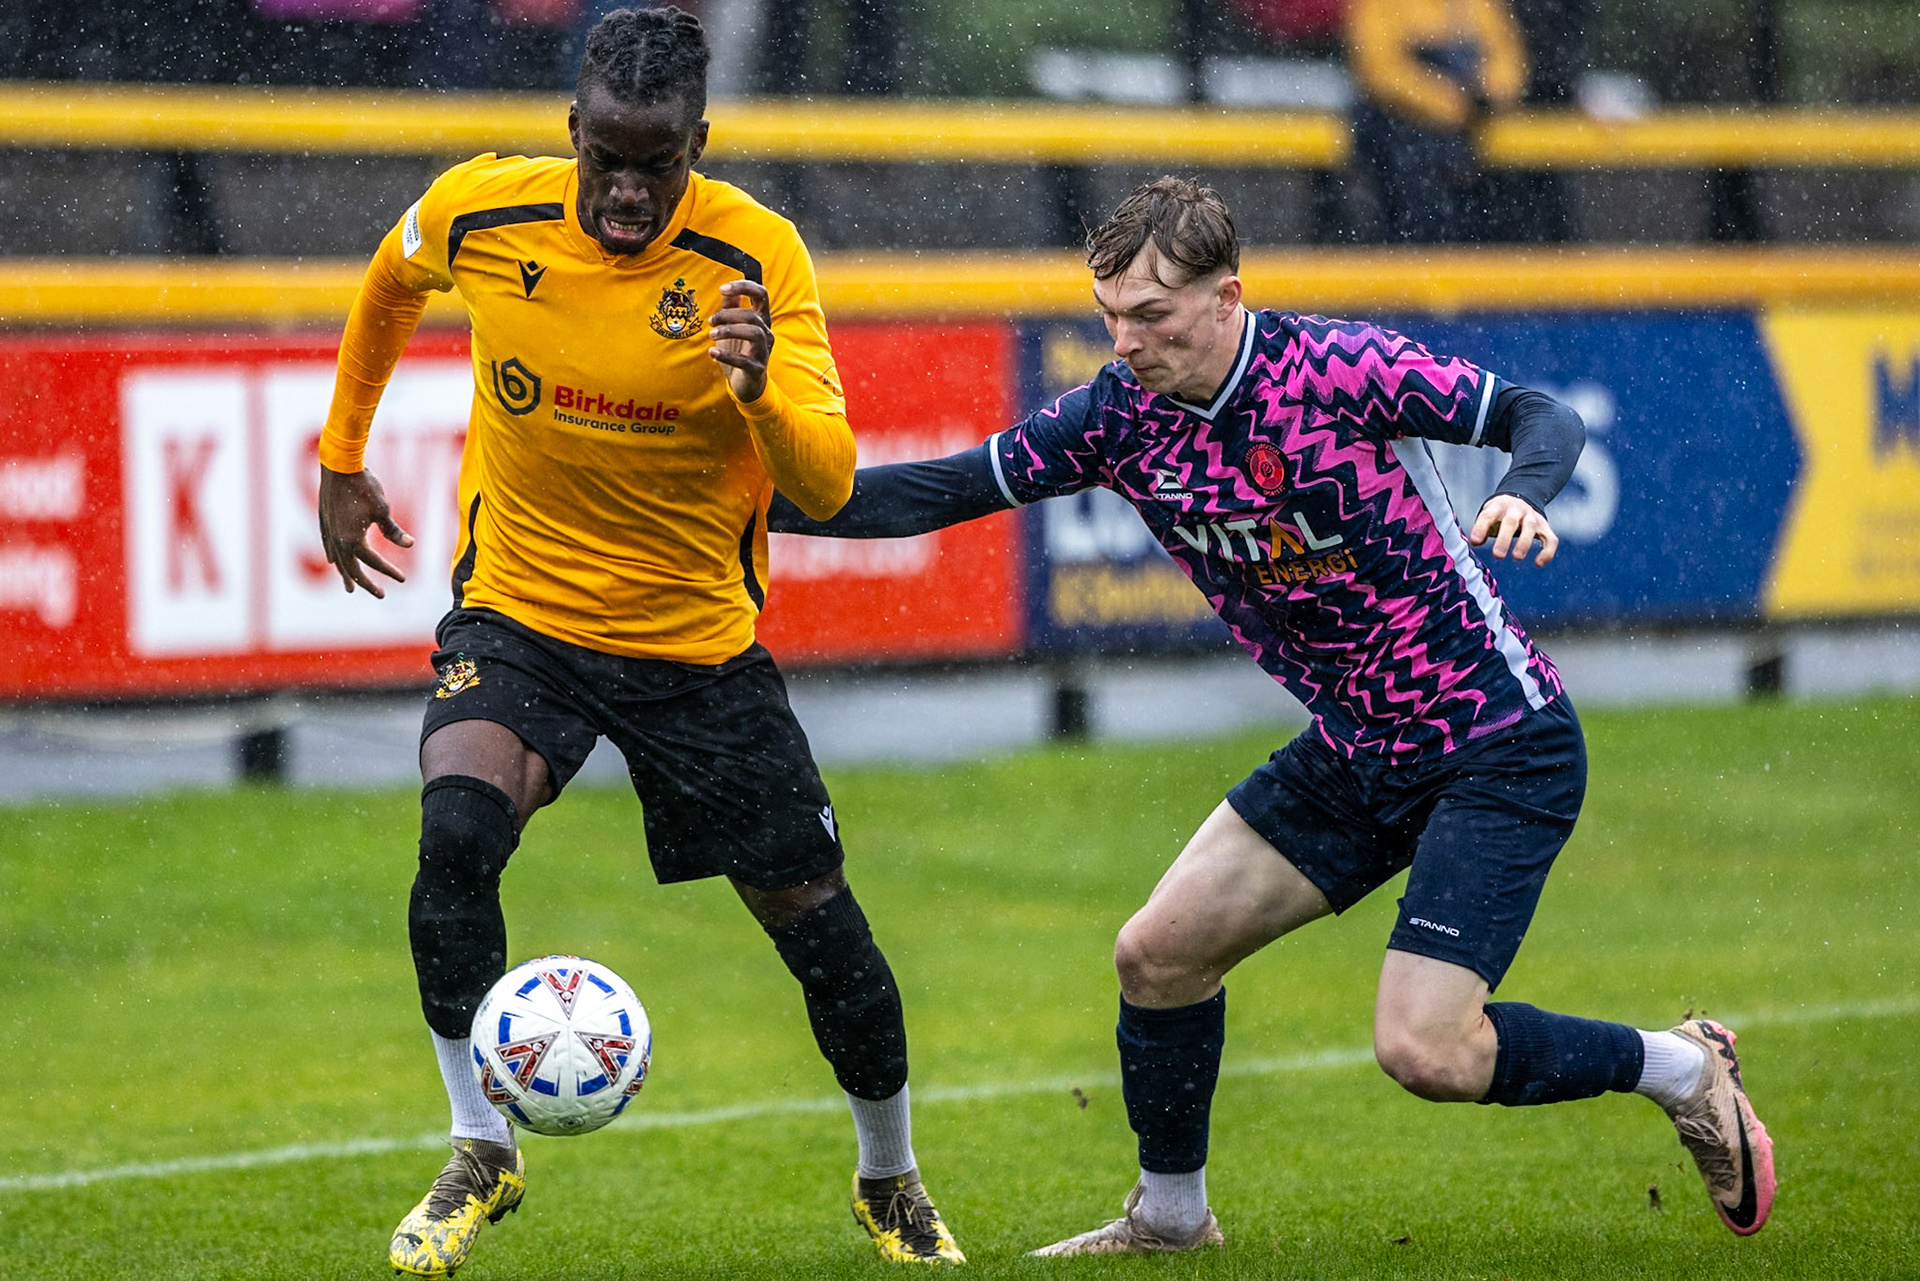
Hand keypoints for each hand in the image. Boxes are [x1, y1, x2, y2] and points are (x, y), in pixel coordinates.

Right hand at [317, 465, 413, 596]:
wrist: (339, 467)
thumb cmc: (364, 487)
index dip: (390, 571)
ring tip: (350, 588)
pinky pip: (328, 547)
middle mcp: (337, 541)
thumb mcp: (383, 511)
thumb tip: (410, 545)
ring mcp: (328, 532)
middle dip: (366, 584)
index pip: (374, 562)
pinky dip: (334, 557)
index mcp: (352, 540)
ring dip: (346, 575)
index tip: (403, 579)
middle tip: (380, 595)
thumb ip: (394, 531)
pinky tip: (334, 562)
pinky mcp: (324, 522)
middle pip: (352, 569)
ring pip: (338, 560)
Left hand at [708, 279, 773, 402]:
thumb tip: (725, 290)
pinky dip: (726, 355)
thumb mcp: (733, 327)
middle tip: (711, 321)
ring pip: (754, 333)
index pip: (761, 294)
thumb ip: (730, 308)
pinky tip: (712, 352)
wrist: (746, 383)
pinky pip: (744, 361)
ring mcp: (764, 351)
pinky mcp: (757, 369)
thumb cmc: (739, 351)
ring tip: (711, 334)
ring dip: (729, 330)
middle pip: (753, 315)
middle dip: (728, 315)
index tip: (722, 289)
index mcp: (761, 319)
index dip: (744, 287)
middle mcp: (766, 333)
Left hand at [1470, 494, 1557, 566]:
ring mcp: (1532, 518)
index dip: (1481, 528)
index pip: (1488, 515)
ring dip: (1523, 543)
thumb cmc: (1499, 515)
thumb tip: (1475, 544)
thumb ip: (1481, 529)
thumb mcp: (1488, 516)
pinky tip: (1538, 563)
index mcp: (1498, 507)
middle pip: (1510, 522)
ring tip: (1516, 557)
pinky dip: (1547, 551)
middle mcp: (1516, 510)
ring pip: (1530, 528)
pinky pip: (1550, 539)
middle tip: (1497, 555)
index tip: (1475, 542)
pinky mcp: (1545, 527)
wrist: (1520, 500)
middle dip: (1504, 539)